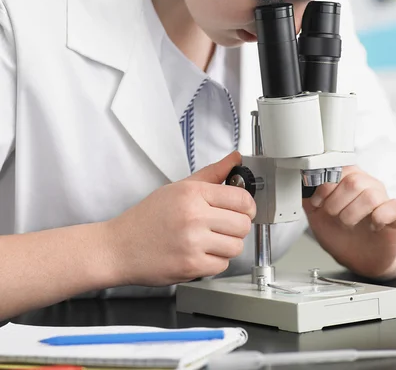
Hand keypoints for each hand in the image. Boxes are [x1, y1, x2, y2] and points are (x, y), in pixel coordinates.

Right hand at [105, 151, 255, 286]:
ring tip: (209, 240)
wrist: (119, 247)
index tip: (242, 209)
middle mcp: (194, 216)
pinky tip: (199, 253)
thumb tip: (235, 158)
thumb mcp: (178, 188)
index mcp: (192, 193)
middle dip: (238, 226)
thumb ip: (211, 173)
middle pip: (243, 224)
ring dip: (227, 245)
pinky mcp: (191, 266)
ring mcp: (193, 243)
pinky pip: (222, 265)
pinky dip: (215, 262)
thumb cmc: (147, 217)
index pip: (241, 199)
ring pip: (236, 246)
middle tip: (223, 226)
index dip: (247, 206)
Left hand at [302, 166, 395, 277]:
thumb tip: (300, 186)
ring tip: (348, 223)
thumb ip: (309, 200)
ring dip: (353, 212)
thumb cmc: (341, 233)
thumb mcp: (318, 216)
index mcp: (348, 180)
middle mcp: (367, 185)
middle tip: (333, 215)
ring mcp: (382, 200)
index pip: (338, 169)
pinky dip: (380, 217)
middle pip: (354, 181)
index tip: (318, 202)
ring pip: (370, 194)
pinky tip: (372, 226)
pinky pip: (393, 207)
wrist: (362, 257)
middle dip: (337, 202)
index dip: (325, 186)